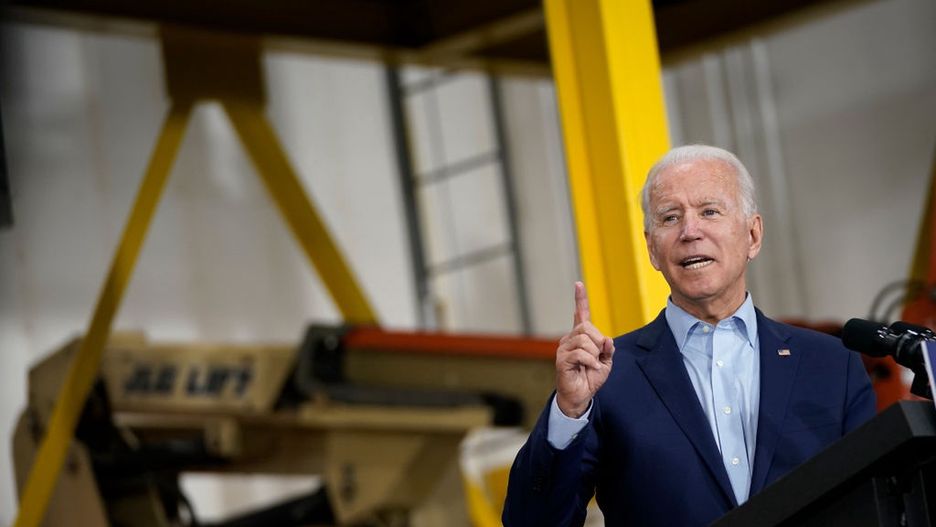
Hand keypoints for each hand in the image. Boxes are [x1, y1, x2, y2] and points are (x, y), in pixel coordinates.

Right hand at [555, 281, 614, 417]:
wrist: (580, 396)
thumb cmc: (591, 378)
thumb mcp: (606, 363)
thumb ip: (608, 350)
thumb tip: (607, 340)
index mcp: (580, 336)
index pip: (580, 313)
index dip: (580, 299)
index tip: (578, 284)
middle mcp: (570, 339)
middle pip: (586, 327)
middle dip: (598, 342)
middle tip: (599, 356)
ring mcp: (564, 348)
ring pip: (584, 340)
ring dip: (595, 354)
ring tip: (593, 364)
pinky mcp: (562, 359)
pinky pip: (581, 353)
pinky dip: (591, 361)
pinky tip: (591, 368)